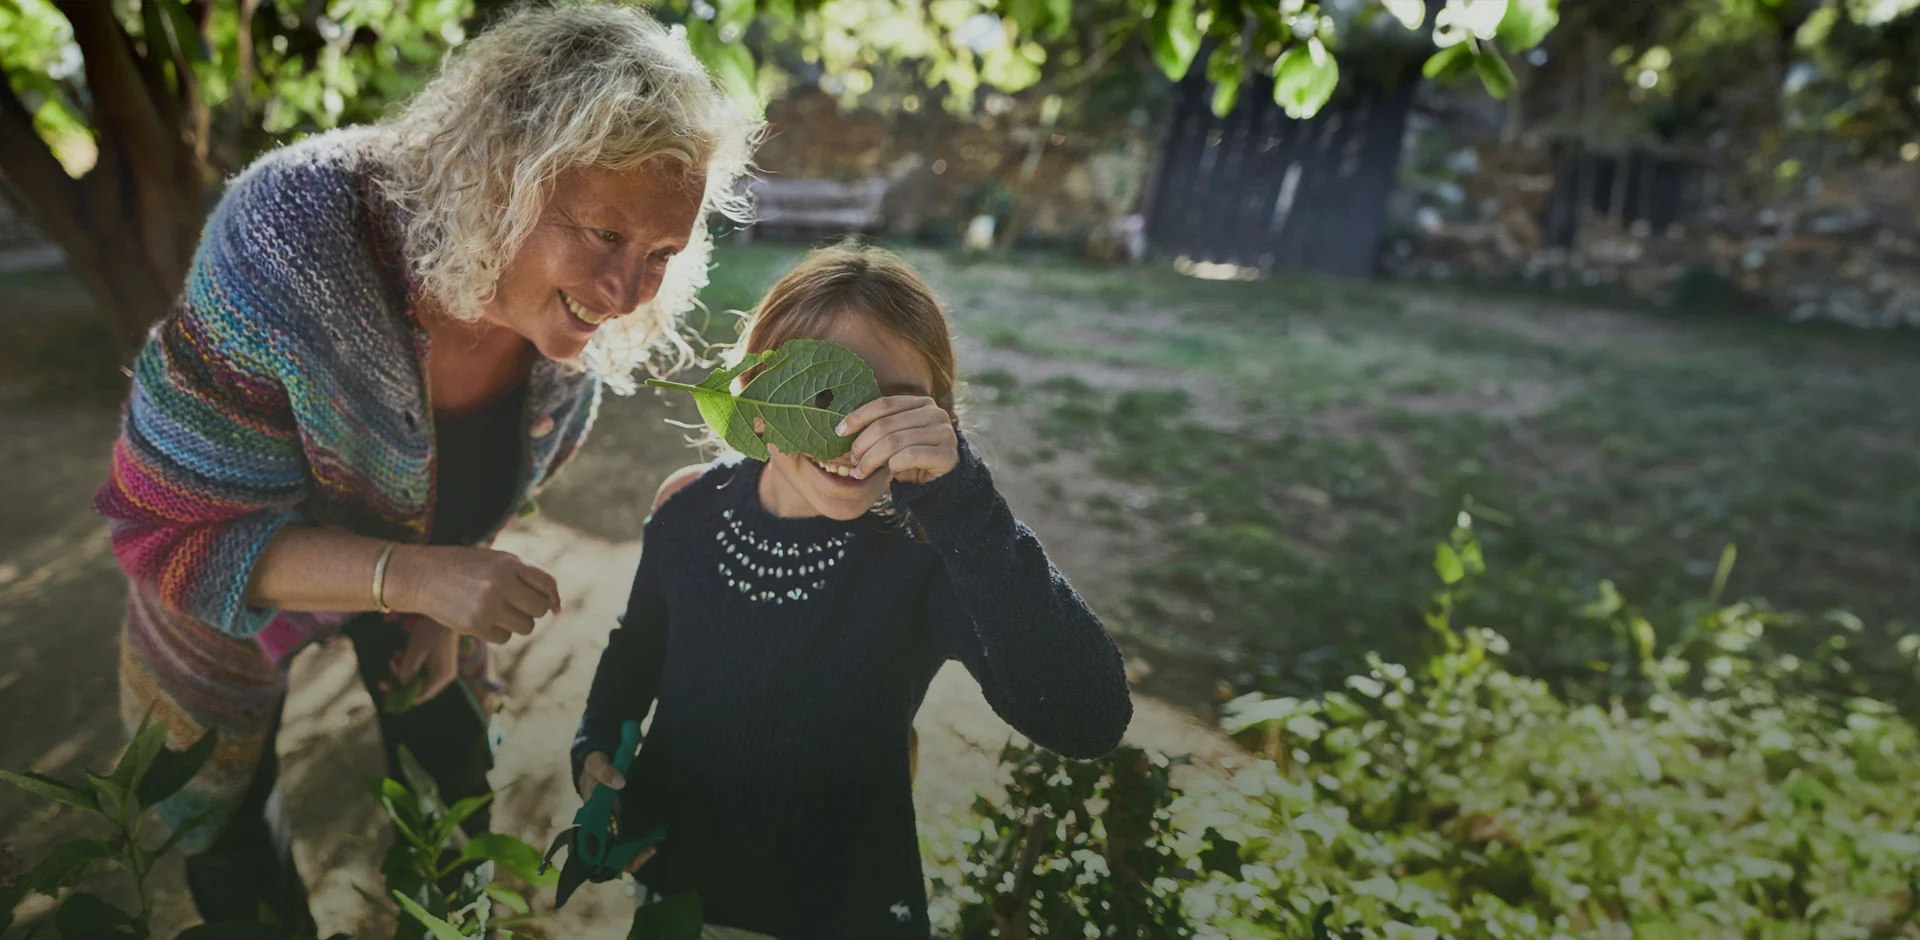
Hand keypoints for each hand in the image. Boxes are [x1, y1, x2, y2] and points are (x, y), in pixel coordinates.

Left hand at [387, 618, 459, 704]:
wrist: (445, 611)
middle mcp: (443, 676)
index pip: (421, 696)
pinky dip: (408, 663)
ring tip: (393, 658)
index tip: (387, 696)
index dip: (403, 698)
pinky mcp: (437, 660)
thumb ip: (406, 671)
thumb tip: (400, 684)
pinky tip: (400, 653)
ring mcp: (441, 667)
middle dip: (400, 682)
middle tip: (382, 682)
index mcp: (441, 677)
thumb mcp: (415, 652)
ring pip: (417, 677)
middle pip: (418, 688)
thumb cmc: (431, 632)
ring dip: (402, 670)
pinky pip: (420, 668)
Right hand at [388, 545, 561, 643]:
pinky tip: (484, 619)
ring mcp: (487, 607)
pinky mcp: (474, 626)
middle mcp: (500, 584)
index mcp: (508, 563)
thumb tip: (556, 607)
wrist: (421, 576)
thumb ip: (526, 575)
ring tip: (500, 611)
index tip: (553, 606)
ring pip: (525, 627)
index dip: (553, 597)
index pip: (547, 584)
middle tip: (516, 605)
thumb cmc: (464, 566)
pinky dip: (499, 631)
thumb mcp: (495, 559)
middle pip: (539, 609)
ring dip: (517, 622)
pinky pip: (504, 637)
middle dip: (532, 610)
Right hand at [576, 752, 656, 872]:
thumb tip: (619, 783)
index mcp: (588, 821)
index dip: (608, 860)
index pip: (594, 851)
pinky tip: (654, 838)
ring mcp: (610, 827)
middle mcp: (598, 828)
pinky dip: (640, 843)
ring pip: (621, 852)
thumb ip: (605, 771)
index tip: (626, 856)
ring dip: (636, 854)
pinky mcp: (620, 822)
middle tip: (649, 851)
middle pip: (610, 857)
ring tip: (653, 847)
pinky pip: (629, 840)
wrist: (598, 762)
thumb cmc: (593, 767)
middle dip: (629, 860)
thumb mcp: (596, 764)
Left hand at [838, 396, 958, 484]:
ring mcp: (943, 433)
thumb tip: (842, 429)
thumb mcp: (894, 440)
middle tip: (852, 460)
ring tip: (860, 472)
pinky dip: (893, 465)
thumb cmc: (912, 460)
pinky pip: (909, 456)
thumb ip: (880, 429)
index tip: (840, 431)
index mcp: (921, 403)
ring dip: (871, 459)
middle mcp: (935, 413)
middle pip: (887, 425)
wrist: (941, 484)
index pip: (884, 404)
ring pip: (895, 442)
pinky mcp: (946, 454)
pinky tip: (888, 473)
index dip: (859, 416)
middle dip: (863, 444)